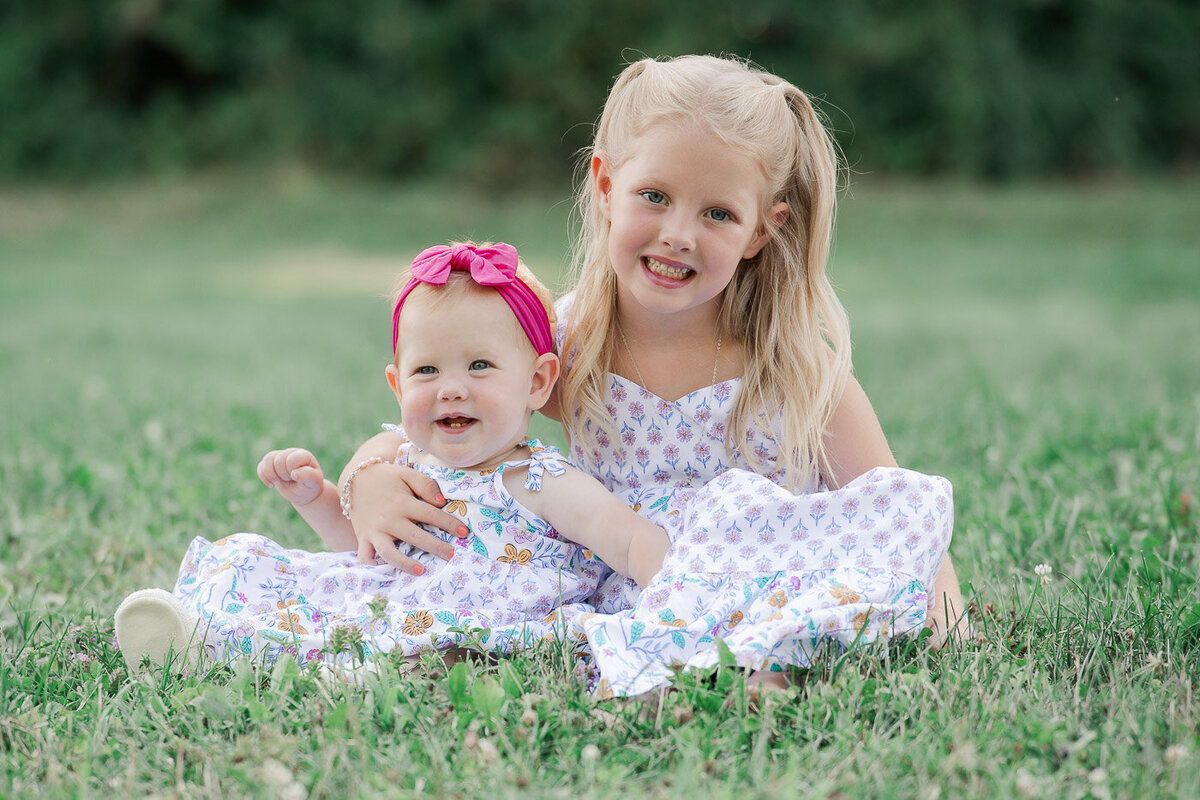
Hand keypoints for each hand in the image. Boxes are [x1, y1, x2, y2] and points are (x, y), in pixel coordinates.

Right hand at [258, 448, 324, 506]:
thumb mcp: (314, 482)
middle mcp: (291, 453)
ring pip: (267, 460)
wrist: (304, 493)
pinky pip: (261, 466)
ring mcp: (280, 458)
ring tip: (278, 483)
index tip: (297, 478)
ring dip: (270, 475)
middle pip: (277, 460)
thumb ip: (308, 476)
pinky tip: (271, 485)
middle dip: (282, 475)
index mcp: (303, 455)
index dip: (290, 472)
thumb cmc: (311, 486)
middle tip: (290, 480)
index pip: (290, 460)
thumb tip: (294, 473)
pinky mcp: (271, 465)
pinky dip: (263, 477)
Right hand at [345, 461, 468, 573]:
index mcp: (402, 503)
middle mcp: (389, 519)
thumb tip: (442, 502)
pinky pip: (365, 557)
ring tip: (421, 571)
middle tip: (452, 556)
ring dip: (405, 563)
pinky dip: (373, 567)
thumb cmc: (387, 478)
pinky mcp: (363, 538)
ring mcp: (375, 531)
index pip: (430, 515)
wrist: (355, 479)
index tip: (464, 533)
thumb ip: (425, 484)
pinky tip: (387, 574)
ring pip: (389, 552)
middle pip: (415, 537)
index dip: (449, 524)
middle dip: (435, 547)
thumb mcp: (406, 474)